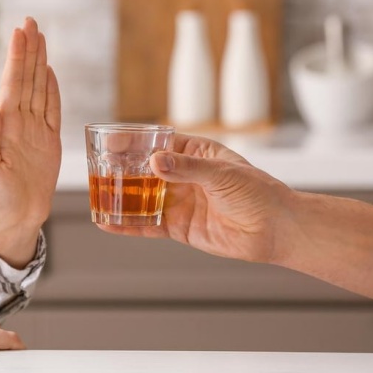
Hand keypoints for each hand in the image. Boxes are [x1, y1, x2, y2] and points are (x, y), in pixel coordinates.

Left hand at [0, 17, 60, 267]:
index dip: (17, 57)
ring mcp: (35, 129)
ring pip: (39, 88)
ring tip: (41, 38)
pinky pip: (53, 109)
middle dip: (28, 50)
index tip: (20, 32)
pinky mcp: (49, 140)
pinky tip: (49, 73)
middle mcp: (20, 121)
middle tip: (31, 22)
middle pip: (26, 78)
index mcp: (5, 125)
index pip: (12, 83)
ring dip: (40, 63)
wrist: (18, 217)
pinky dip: (52, 90)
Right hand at [99, 134, 292, 263]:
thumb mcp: (223, 173)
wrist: (275, 230)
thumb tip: (154, 162)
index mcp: (195, 154)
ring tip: (96, 197)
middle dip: (121, 171)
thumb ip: (187, 168)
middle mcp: (183, 176)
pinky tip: (108, 222)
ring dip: (120, 198)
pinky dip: (128, 224)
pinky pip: (148, 225)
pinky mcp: (179, 227)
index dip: (134, 143)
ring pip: (142, 198)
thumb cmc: (258, 192)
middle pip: (145, 171)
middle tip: (98, 170)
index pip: (158, 144)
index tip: (112, 142)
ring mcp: (179, 202)